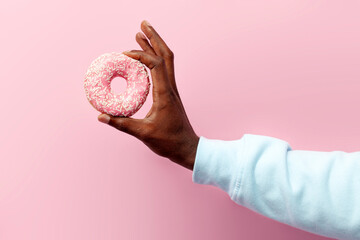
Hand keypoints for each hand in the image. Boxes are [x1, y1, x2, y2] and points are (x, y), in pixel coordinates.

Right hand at [98, 20, 198, 169]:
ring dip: (156, 46)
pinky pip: (164, 70)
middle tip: (142, 25)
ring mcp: (171, 90)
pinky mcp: (170, 94)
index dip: (140, 55)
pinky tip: (147, 58)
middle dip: (154, 38)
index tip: (124, 54)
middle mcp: (170, 88)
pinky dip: (155, 59)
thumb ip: (122, 124)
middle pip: (165, 55)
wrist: (187, 148)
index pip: (155, 64)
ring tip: (142, 34)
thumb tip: (101, 116)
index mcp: (164, 93)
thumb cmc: (169, 141)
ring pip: (167, 61)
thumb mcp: (143, 133)